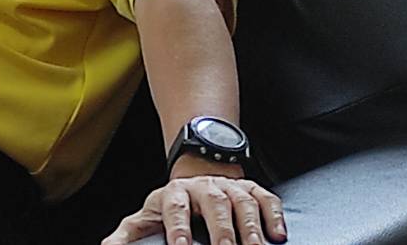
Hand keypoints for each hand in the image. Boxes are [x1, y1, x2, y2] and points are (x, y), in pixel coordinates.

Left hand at [102, 163, 285, 244]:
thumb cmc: (174, 203)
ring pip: (243, 203)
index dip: (179, 229)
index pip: (176, 210)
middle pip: (214, 207)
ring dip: (251, 228)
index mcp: (175, 194)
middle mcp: (204, 187)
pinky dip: (273, 216)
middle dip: (222, 233)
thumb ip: (129, 234)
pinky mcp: (252, 189)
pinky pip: (267, 199)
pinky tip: (278, 236)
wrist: (199, 171)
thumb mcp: (149, 214)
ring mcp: (230, 187)